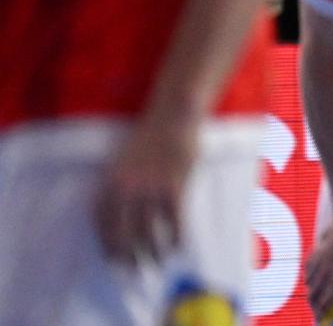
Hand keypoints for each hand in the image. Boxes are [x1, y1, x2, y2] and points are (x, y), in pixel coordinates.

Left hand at [94, 111, 197, 260]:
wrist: (172, 115)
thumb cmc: (149, 137)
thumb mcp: (122, 161)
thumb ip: (119, 186)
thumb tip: (124, 216)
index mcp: (108, 182)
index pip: (101, 223)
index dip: (107, 244)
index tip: (113, 259)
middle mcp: (125, 189)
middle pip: (122, 233)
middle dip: (128, 256)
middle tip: (134, 270)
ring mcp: (149, 189)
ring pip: (148, 231)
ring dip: (153, 251)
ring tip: (158, 261)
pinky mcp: (174, 187)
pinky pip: (174, 221)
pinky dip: (176, 237)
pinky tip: (178, 246)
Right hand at [305, 219, 332, 313]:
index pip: (323, 306)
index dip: (321, 315)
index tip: (321, 319)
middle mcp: (323, 278)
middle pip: (312, 297)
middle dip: (315, 305)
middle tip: (320, 308)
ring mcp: (317, 265)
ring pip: (309, 283)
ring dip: (312, 290)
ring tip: (317, 293)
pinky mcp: (315, 253)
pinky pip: (308, 268)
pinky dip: (309, 274)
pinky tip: (315, 273)